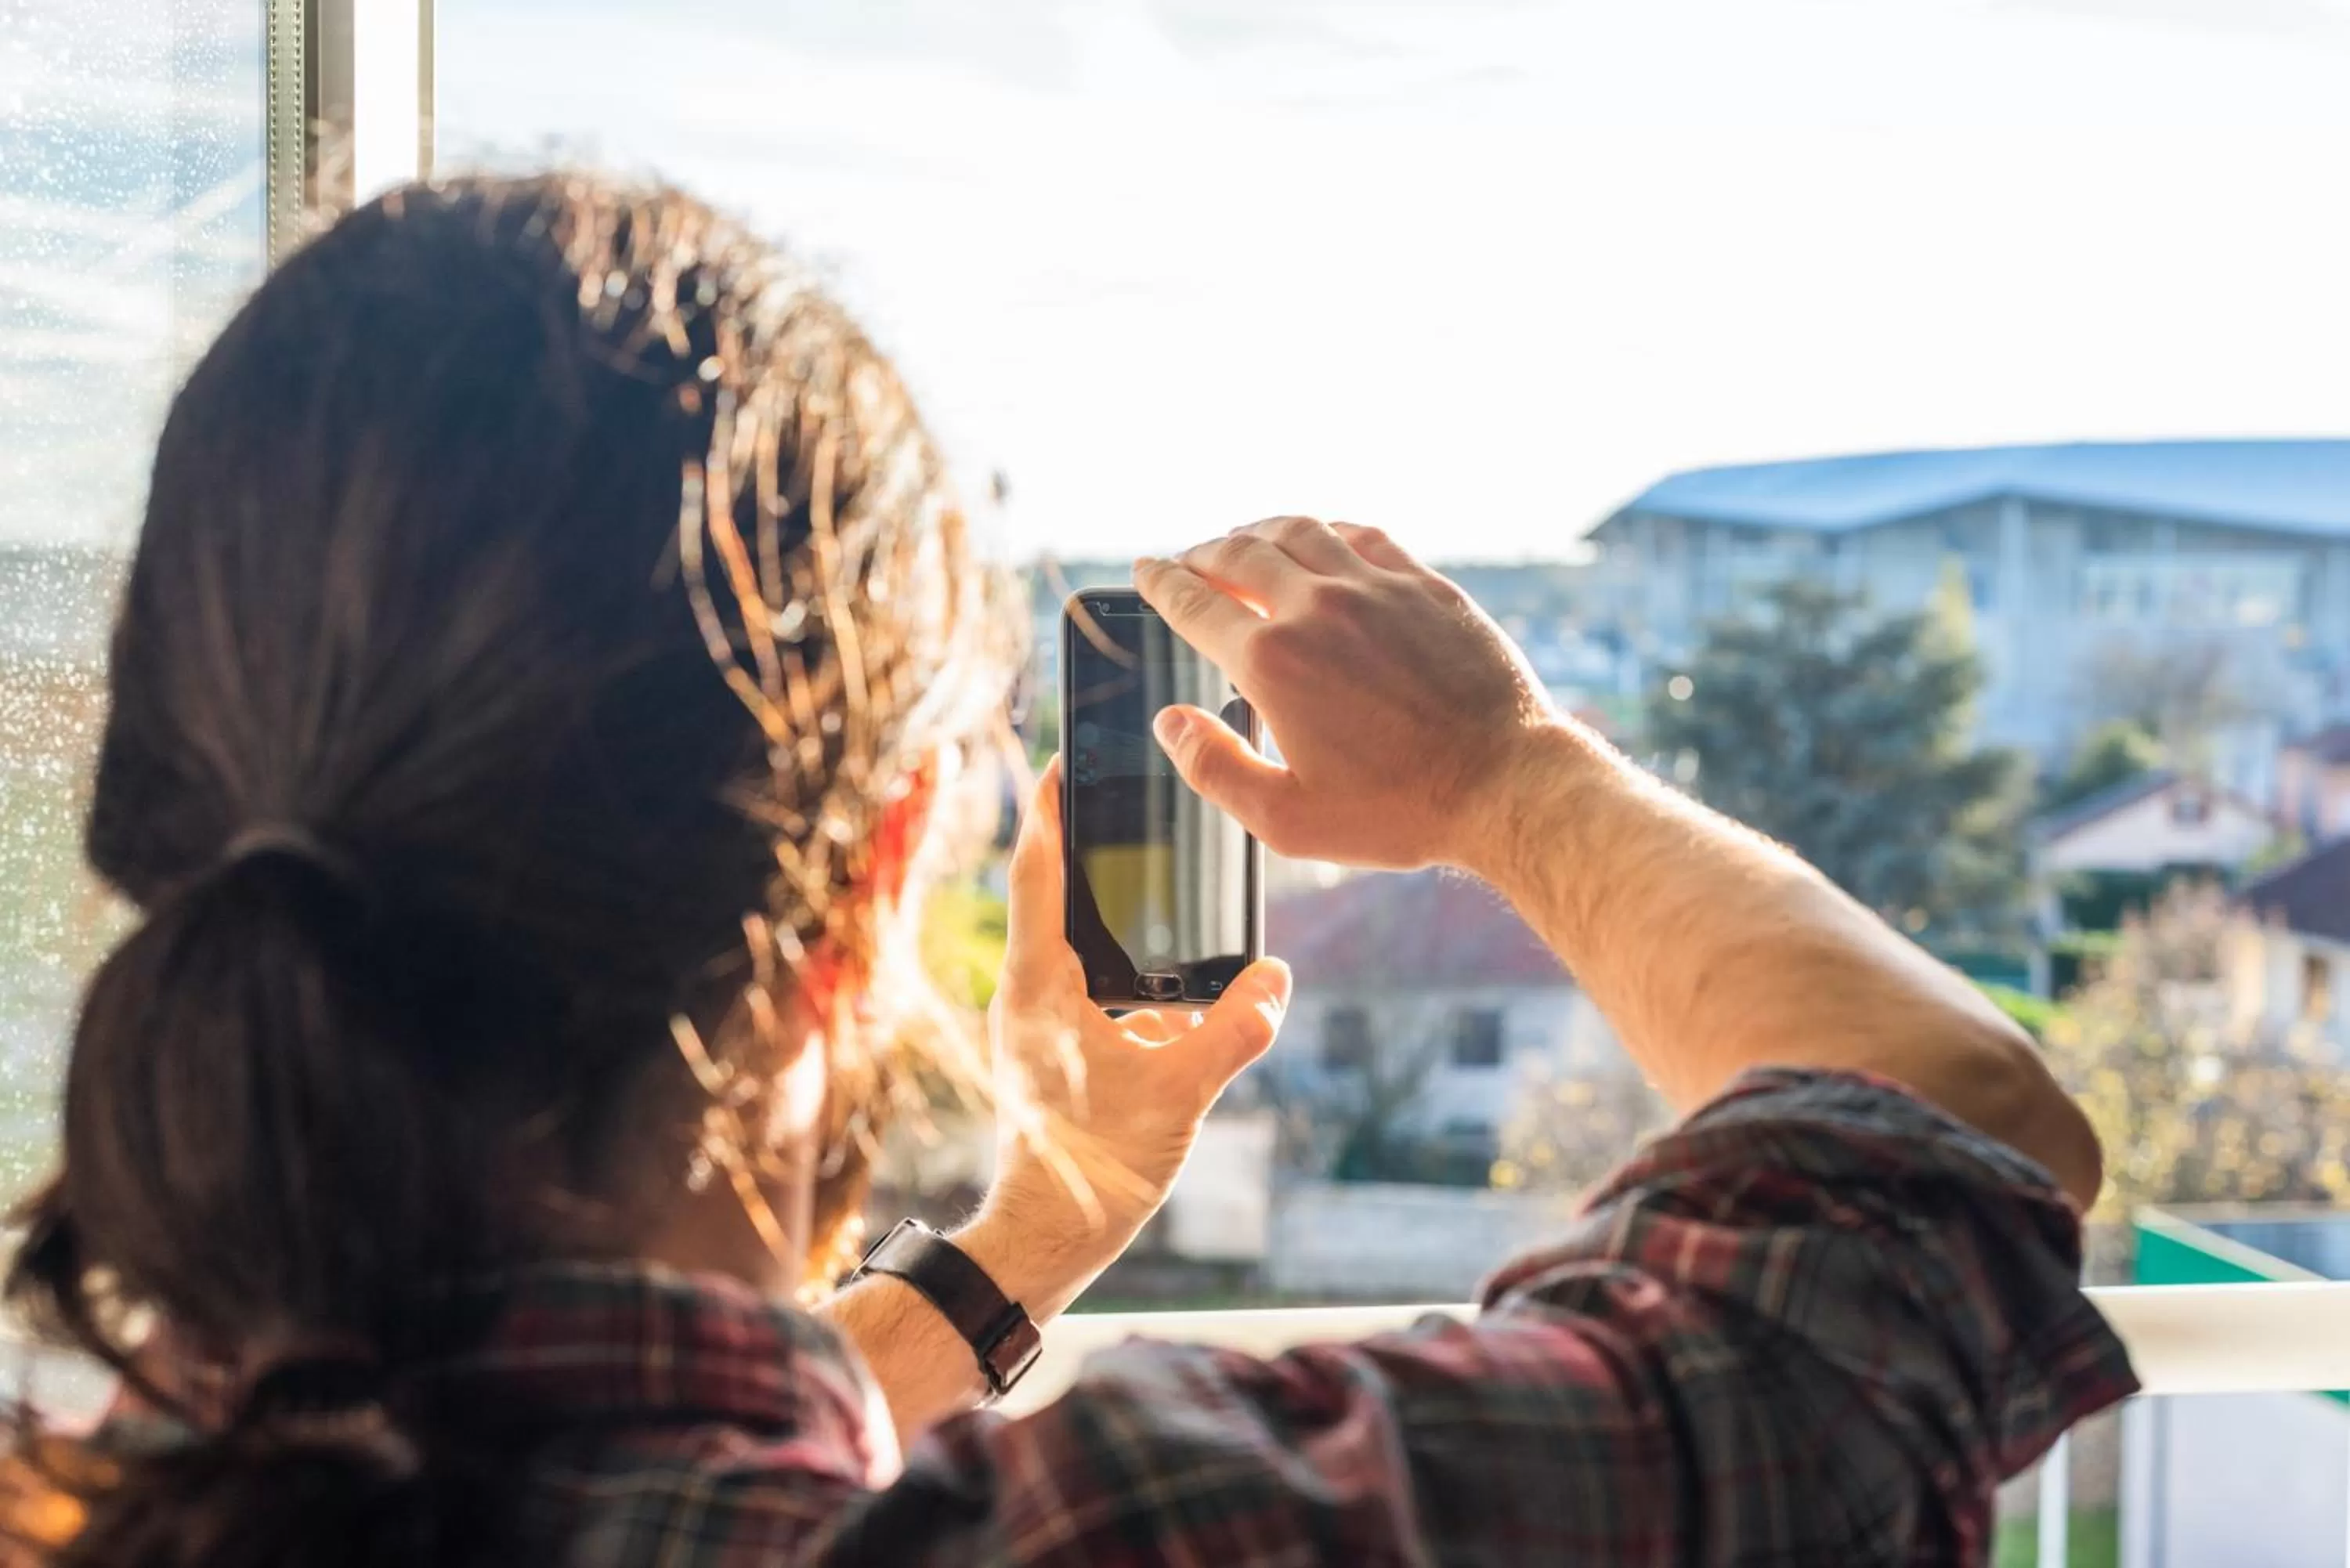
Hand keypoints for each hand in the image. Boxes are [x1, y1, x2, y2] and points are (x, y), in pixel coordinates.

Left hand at [962, 763, 1290, 1319]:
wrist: (1049, 1238)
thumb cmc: (1098, 1168)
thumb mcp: (1181, 1091)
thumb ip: (1234, 1030)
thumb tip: (1276, 982)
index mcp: (1040, 985)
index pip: (1036, 872)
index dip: (1050, 810)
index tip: (1065, 758)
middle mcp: (1027, 994)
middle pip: (1055, 895)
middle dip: (1093, 851)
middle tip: (1133, 805)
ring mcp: (1037, 1024)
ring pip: (1076, 944)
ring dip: (1117, 918)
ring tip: (1167, 888)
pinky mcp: (1054, 1052)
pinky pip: (1089, 987)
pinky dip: (1129, 971)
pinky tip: (1178, 983)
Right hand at [1134, 517, 1555, 870]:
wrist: (1505, 784)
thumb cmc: (1398, 810)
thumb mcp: (1286, 820)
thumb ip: (1213, 768)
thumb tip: (1169, 723)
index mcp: (1273, 663)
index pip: (1195, 604)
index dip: (1161, 584)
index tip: (1145, 570)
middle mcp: (1318, 608)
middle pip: (1240, 553)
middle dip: (1202, 552)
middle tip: (1187, 559)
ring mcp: (1376, 588)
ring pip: (1299, 530)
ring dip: (1258, 530)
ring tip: (1242, 538)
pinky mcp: (1426, 585)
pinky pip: (1362, 534)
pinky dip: (1326, 529)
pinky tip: (1321, 537)